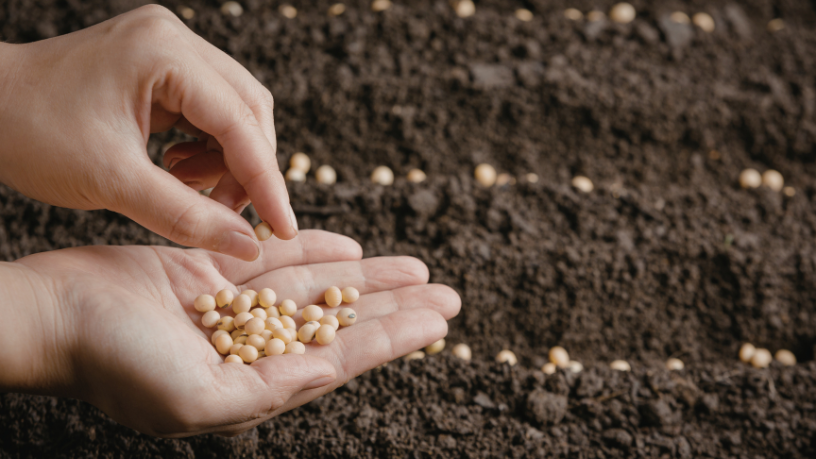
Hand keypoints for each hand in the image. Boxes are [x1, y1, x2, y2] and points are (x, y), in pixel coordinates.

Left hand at [0, 5, 291, 260]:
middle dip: (248, 169)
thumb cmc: (31, 134)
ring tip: (192, 191)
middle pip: (249, 110)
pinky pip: (210, 111)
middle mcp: (175, 39)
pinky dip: (208, 150)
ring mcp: (170, 49)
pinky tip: (179, 172)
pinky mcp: (163, 65)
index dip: (266, 182)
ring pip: (235, 111)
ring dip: (229, 161)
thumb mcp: (112, 182)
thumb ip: (186, 216)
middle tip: (231, 215)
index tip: (282, 227)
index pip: (240, 123)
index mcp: (164, 53)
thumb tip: (246, 246)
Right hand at [3, 231, 459, 436]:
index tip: (439, 320)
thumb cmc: (113, 364)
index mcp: (254, 383)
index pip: (341, 358)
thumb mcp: (195, 398)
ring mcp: (235, 304)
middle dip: (395, 306)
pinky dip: (313, 249)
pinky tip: (349, 247)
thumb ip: (267, 391)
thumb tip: (328, 373)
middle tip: (449, 294)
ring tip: (416, 267)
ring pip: (317, 286)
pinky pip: (276, 257)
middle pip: (341, 322)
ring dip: (367, 276)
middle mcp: (253, 345)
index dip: (394, 337)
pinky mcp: (215, 266)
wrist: (53, 315)